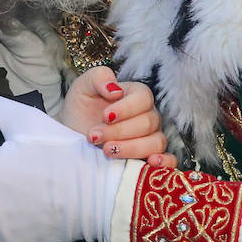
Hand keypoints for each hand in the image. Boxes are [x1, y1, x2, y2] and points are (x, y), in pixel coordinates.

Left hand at [60, 70, 174, 164]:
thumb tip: (115, 90)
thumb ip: (98, 78)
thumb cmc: (81, 108)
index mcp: (135, 94)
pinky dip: (165, 162)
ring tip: (106, 150)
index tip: (105, 116)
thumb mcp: (82, 87)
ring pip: (156, 142)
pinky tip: (150, 163)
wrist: (72, 135)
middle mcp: (148, 115)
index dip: (126, 108)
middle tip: (94, 136)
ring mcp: (151, 137)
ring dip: (131, 148)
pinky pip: (169, 160)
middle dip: (119, 131)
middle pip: (147, 123)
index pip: (143, 98)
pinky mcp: (149, 158)